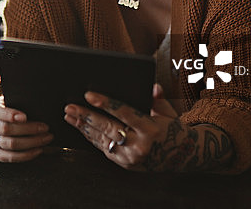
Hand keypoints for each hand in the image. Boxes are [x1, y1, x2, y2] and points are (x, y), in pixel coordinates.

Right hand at [0, 95, 52, 162]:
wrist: (1, 124)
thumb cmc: (14, 111)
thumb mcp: (14, 103)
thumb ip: (22, 104)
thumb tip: (42, 109)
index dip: (10, 114)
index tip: (25, 117)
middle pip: (7, 128)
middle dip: (29, 129)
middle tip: (46, 128)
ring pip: (10, 143)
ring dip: (31, 142)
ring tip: (46, 139)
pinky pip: (10, 157)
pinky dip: (26, 154)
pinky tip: (38, 150)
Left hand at [64, 84, 230, 170]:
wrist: (181, 157)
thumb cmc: (172, 128)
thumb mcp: (168, 112)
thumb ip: (157, 99)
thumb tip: (153, 86)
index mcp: (151, 129)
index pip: (124, 113)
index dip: (106, 103)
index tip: (88, 94)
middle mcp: (140, 145)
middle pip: (108, 128)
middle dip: (86, 117)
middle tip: (69, 106)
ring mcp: (131, 157)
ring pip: (102, 139)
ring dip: (83, 127)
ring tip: (69, 115)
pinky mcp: (125, 164)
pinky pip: (103, 149)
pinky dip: (91, 137)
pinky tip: (80, 128)